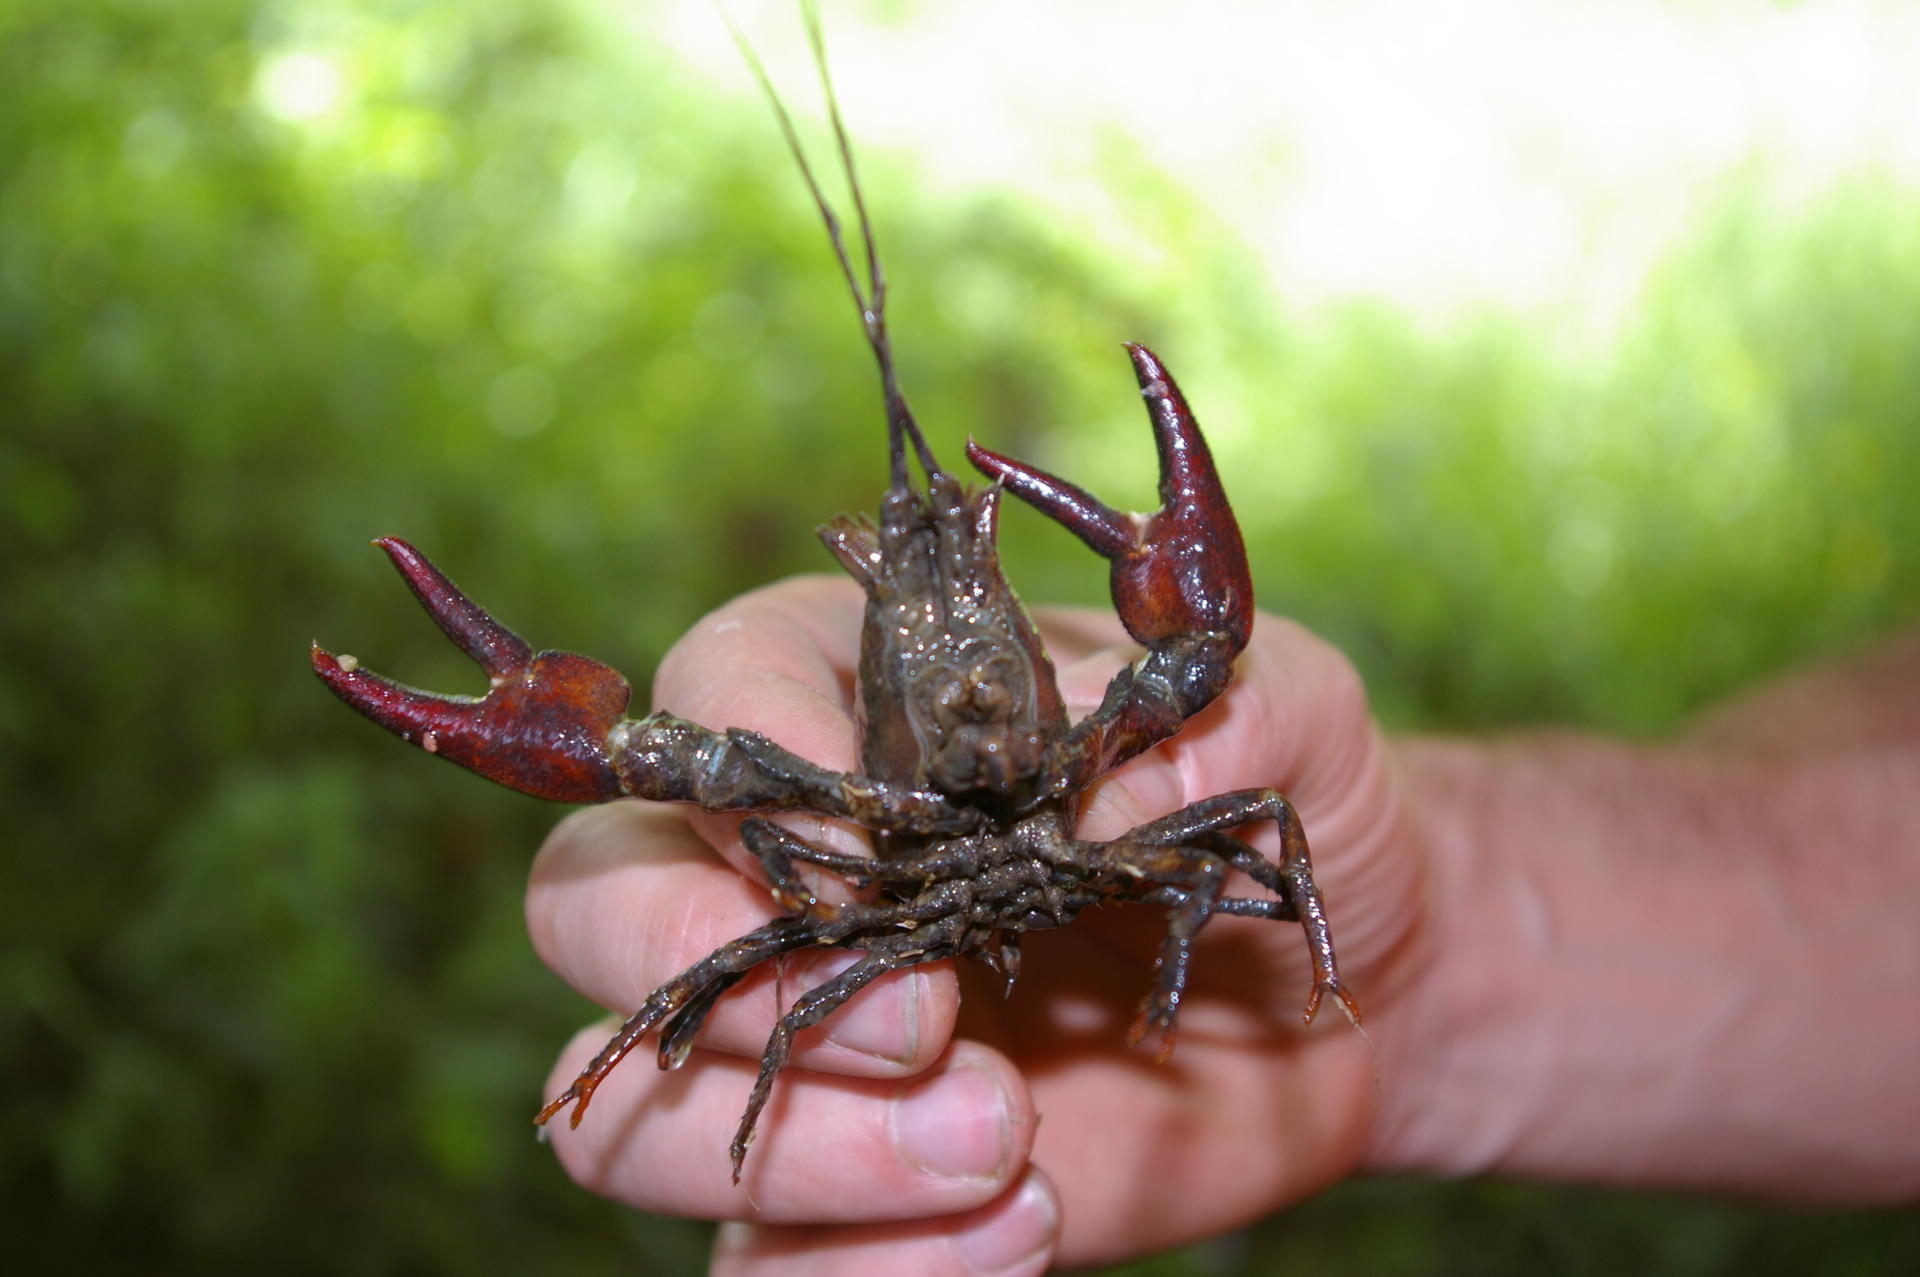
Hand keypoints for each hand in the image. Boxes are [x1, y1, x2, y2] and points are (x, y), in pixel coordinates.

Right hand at [524, 575, 1427, 1272]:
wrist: (1336, 1000)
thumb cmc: (1287, 807)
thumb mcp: (1294, 716)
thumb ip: (1212, 716)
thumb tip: (1078, 805)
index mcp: (860, 699)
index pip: (714, 693)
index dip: (751, 761)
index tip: (868, 837)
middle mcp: (791, 869)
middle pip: (593, 905)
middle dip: (719, 969)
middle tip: (930, 1019)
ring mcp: (801, 1041)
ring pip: (632, 1113)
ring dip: (802, 1148)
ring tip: (1009, 1138)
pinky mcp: (850, 1190)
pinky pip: (758, 1267)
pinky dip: (869, 1269)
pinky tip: (1022, 1229)